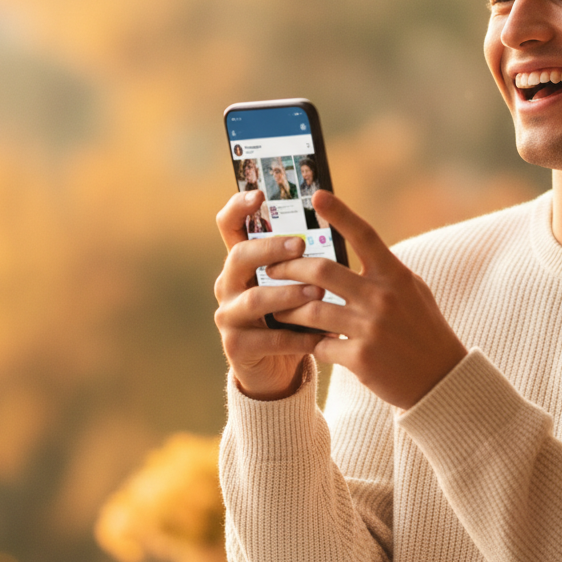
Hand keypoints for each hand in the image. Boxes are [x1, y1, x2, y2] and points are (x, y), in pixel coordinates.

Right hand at [213, 190, 324, 399]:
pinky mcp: (236, 346)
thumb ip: (304, 258)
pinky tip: (322, 336)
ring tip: (317, 293)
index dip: (238, 208)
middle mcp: (228, 284)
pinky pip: (267, 339)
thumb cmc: (294, 314)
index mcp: (242, 262)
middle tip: (301, 244)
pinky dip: (297, 337)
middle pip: (240, 257)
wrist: (278, 367)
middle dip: (271, 249)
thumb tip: (333, 217)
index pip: (229, 226)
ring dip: (288, 294)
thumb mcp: (297, 282)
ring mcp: (228, 316)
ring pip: (255, 299)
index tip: (259, 194)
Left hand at [267, 190, 467, 409]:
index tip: (317, 195)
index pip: (364, 235)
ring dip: (287, 309)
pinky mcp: (361, 359)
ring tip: (275, 308)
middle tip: (270, 268)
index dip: (341, 212)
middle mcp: (382, 297)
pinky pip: (320, 346)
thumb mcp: (412, 291)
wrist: (441, 379)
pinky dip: (309, 343)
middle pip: (321, 272)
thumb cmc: (425, 330)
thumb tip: (359, 245)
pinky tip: (302, 342)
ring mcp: (371, 329)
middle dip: (288, 268)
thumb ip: (385, 270)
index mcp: (395, 276)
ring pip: (311, 311)